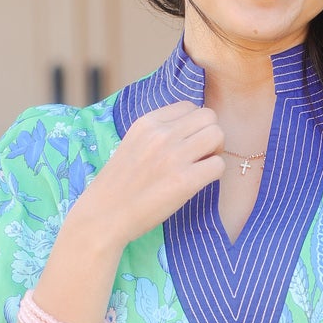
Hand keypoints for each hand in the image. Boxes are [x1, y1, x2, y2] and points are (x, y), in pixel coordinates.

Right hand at [77, 100, 224, 245]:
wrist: (104, 216)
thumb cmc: (118, 185)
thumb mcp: (131, 144)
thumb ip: (156, 133)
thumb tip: (187, 129)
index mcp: (147, 122)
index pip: (189, 106)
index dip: (194, 124)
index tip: (187, 142)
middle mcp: (161, 135)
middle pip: (209, 117)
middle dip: (210, 135)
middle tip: (200, 155)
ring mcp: (173, 157)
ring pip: (217, 135)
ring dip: (216, 151)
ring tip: (201, 167)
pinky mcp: (184, 181)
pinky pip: (219, 165)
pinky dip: (215, 174)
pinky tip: (200, 182)